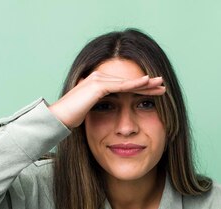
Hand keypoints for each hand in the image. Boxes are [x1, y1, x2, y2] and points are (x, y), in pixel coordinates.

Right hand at [48, 71, 165, 128]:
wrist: (57, 119)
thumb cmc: (70, 119)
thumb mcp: (89, 113)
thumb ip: (99, 109)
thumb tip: (107, 117)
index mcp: (97, 83)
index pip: (124, 85)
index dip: (140, 88)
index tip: (154, 92)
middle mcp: (98, 77)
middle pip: (128, 81)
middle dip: (147, 84)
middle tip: (163, 86)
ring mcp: (97, 79)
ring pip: (127, 81)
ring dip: (145, 83)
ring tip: (160, 85)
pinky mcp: (98, 85)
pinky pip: (121, 85)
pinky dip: (135, 84)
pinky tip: (147, 83)